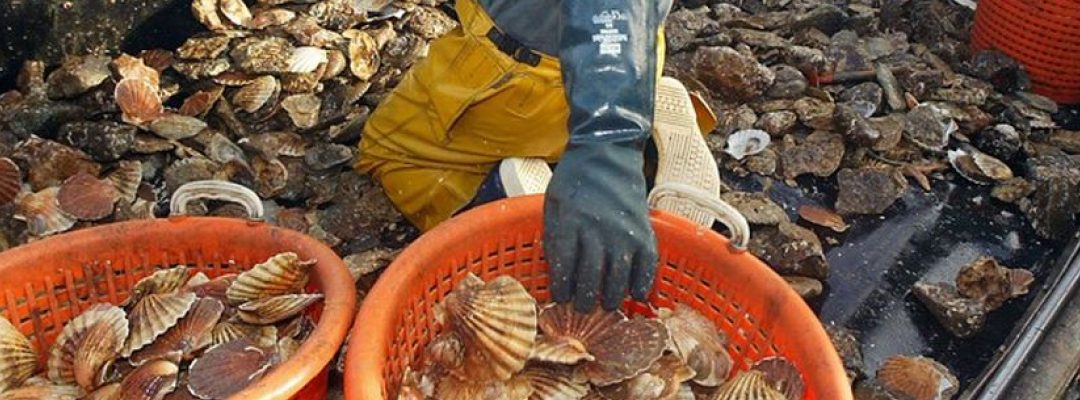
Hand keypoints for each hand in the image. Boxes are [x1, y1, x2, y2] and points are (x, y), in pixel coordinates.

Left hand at [543, 141, 658, 311]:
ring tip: (605, 305)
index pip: (564, 266)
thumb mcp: (553, 204)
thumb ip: (555, 237)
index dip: (561, 288)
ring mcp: (624, 232)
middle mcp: (597, 230)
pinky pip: (646, 267)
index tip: (560, 298)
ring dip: (610, 298)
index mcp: (569, 222)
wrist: (608, 152)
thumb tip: (558, 273)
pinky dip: (641, 285)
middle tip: (582, 308)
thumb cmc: (575, 179)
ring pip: (617, 278)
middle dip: (585, 300)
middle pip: (590, 278)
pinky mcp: (645, 232)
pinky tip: (634, 295)